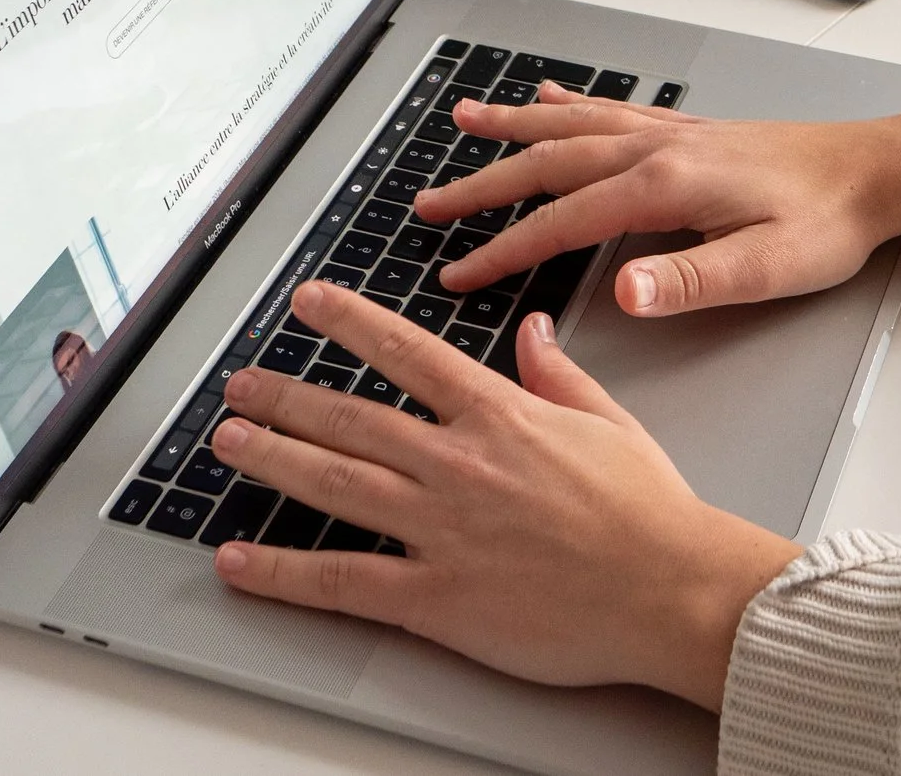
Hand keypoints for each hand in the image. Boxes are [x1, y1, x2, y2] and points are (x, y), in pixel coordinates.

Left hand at [209, 281, 798, 707]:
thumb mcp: (608, 420)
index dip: (349, 322)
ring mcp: (441, 528)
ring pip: (334, 484)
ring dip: (272, 459)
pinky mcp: (435, 597)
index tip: (309, 302)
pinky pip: (343, 581)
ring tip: (228, 443)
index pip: (407, 352)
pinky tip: (241, 562)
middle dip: (286, 397)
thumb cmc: (650, 513)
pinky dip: (283, 572)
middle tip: (240, 384)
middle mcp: (459, 462)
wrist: (671, 590)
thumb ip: (557, 373)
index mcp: (500, 415)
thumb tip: (532, 329)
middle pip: (351, 419)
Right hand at [417, 78, 900, 315]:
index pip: (563, 223)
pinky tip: (547, 99)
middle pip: (549, 165)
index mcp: (665, 187)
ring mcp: (670, 133)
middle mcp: (657, 149)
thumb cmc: (826, 224)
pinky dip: (569, 105)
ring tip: (463, 123)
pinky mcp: (688, 131)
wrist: (874, 173)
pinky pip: (610, 111)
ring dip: (513, 129)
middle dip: (484, 187)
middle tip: (429, 209)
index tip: (459, 275)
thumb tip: (623, 291)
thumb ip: (689, 280)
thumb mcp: (763, 268)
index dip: (505, 251)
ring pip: (570, 127)